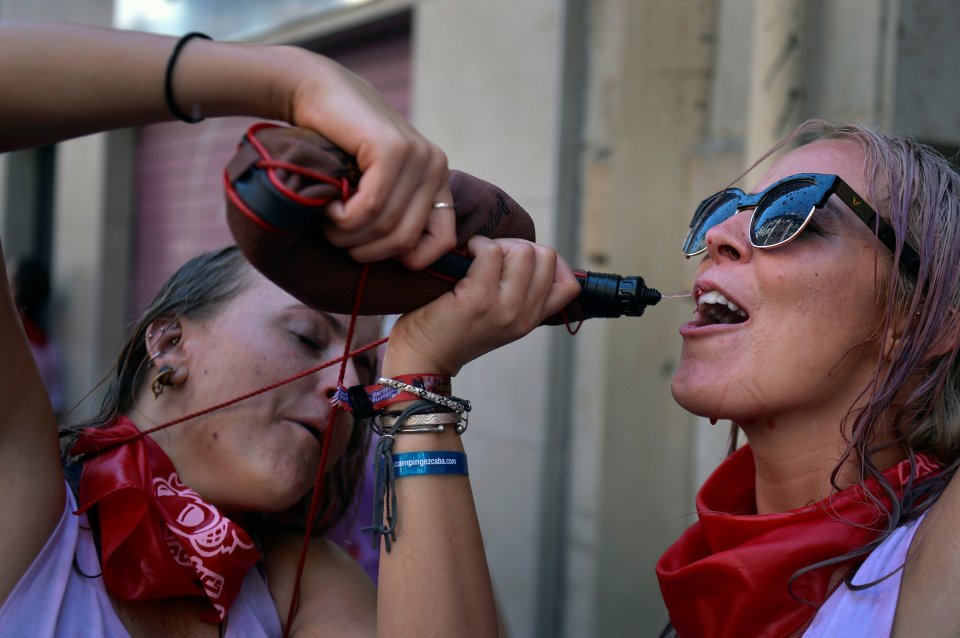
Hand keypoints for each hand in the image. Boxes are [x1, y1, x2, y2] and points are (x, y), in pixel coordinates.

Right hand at [284, 51, 455, 269]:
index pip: (442, 241)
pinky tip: (328, 206)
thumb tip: (405, 262)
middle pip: (406, 241)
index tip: (372, 249)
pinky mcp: (392, 149)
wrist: (316, 92)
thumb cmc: (339, 147)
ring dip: (347, 235)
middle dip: (365, 251)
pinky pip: (371, 208)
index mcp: (438, 179)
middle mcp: (436, 166)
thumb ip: (395, 214)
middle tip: (336, 236)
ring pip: (386, 227)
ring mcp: (418, 156)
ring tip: (327, 220)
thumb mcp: (376, 186)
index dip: (408, 259)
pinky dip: (343, 218)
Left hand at [382, 236, 580, 376]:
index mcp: (531, 321)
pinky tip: (464, 255)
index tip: (519, 262)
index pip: (569, 285)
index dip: (549, 263)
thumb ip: (519, 295)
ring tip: (477, 256)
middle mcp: (523, 316)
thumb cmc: (454, 331)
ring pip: (524, 251)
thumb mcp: (500, 320)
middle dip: (520, 246)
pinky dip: (477, 245)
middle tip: (493, 256)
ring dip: (498, 244)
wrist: (423, 358)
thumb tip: (525, 251)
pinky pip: (490, 251)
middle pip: (547, 258)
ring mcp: (503, 308)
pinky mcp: (478, 298)